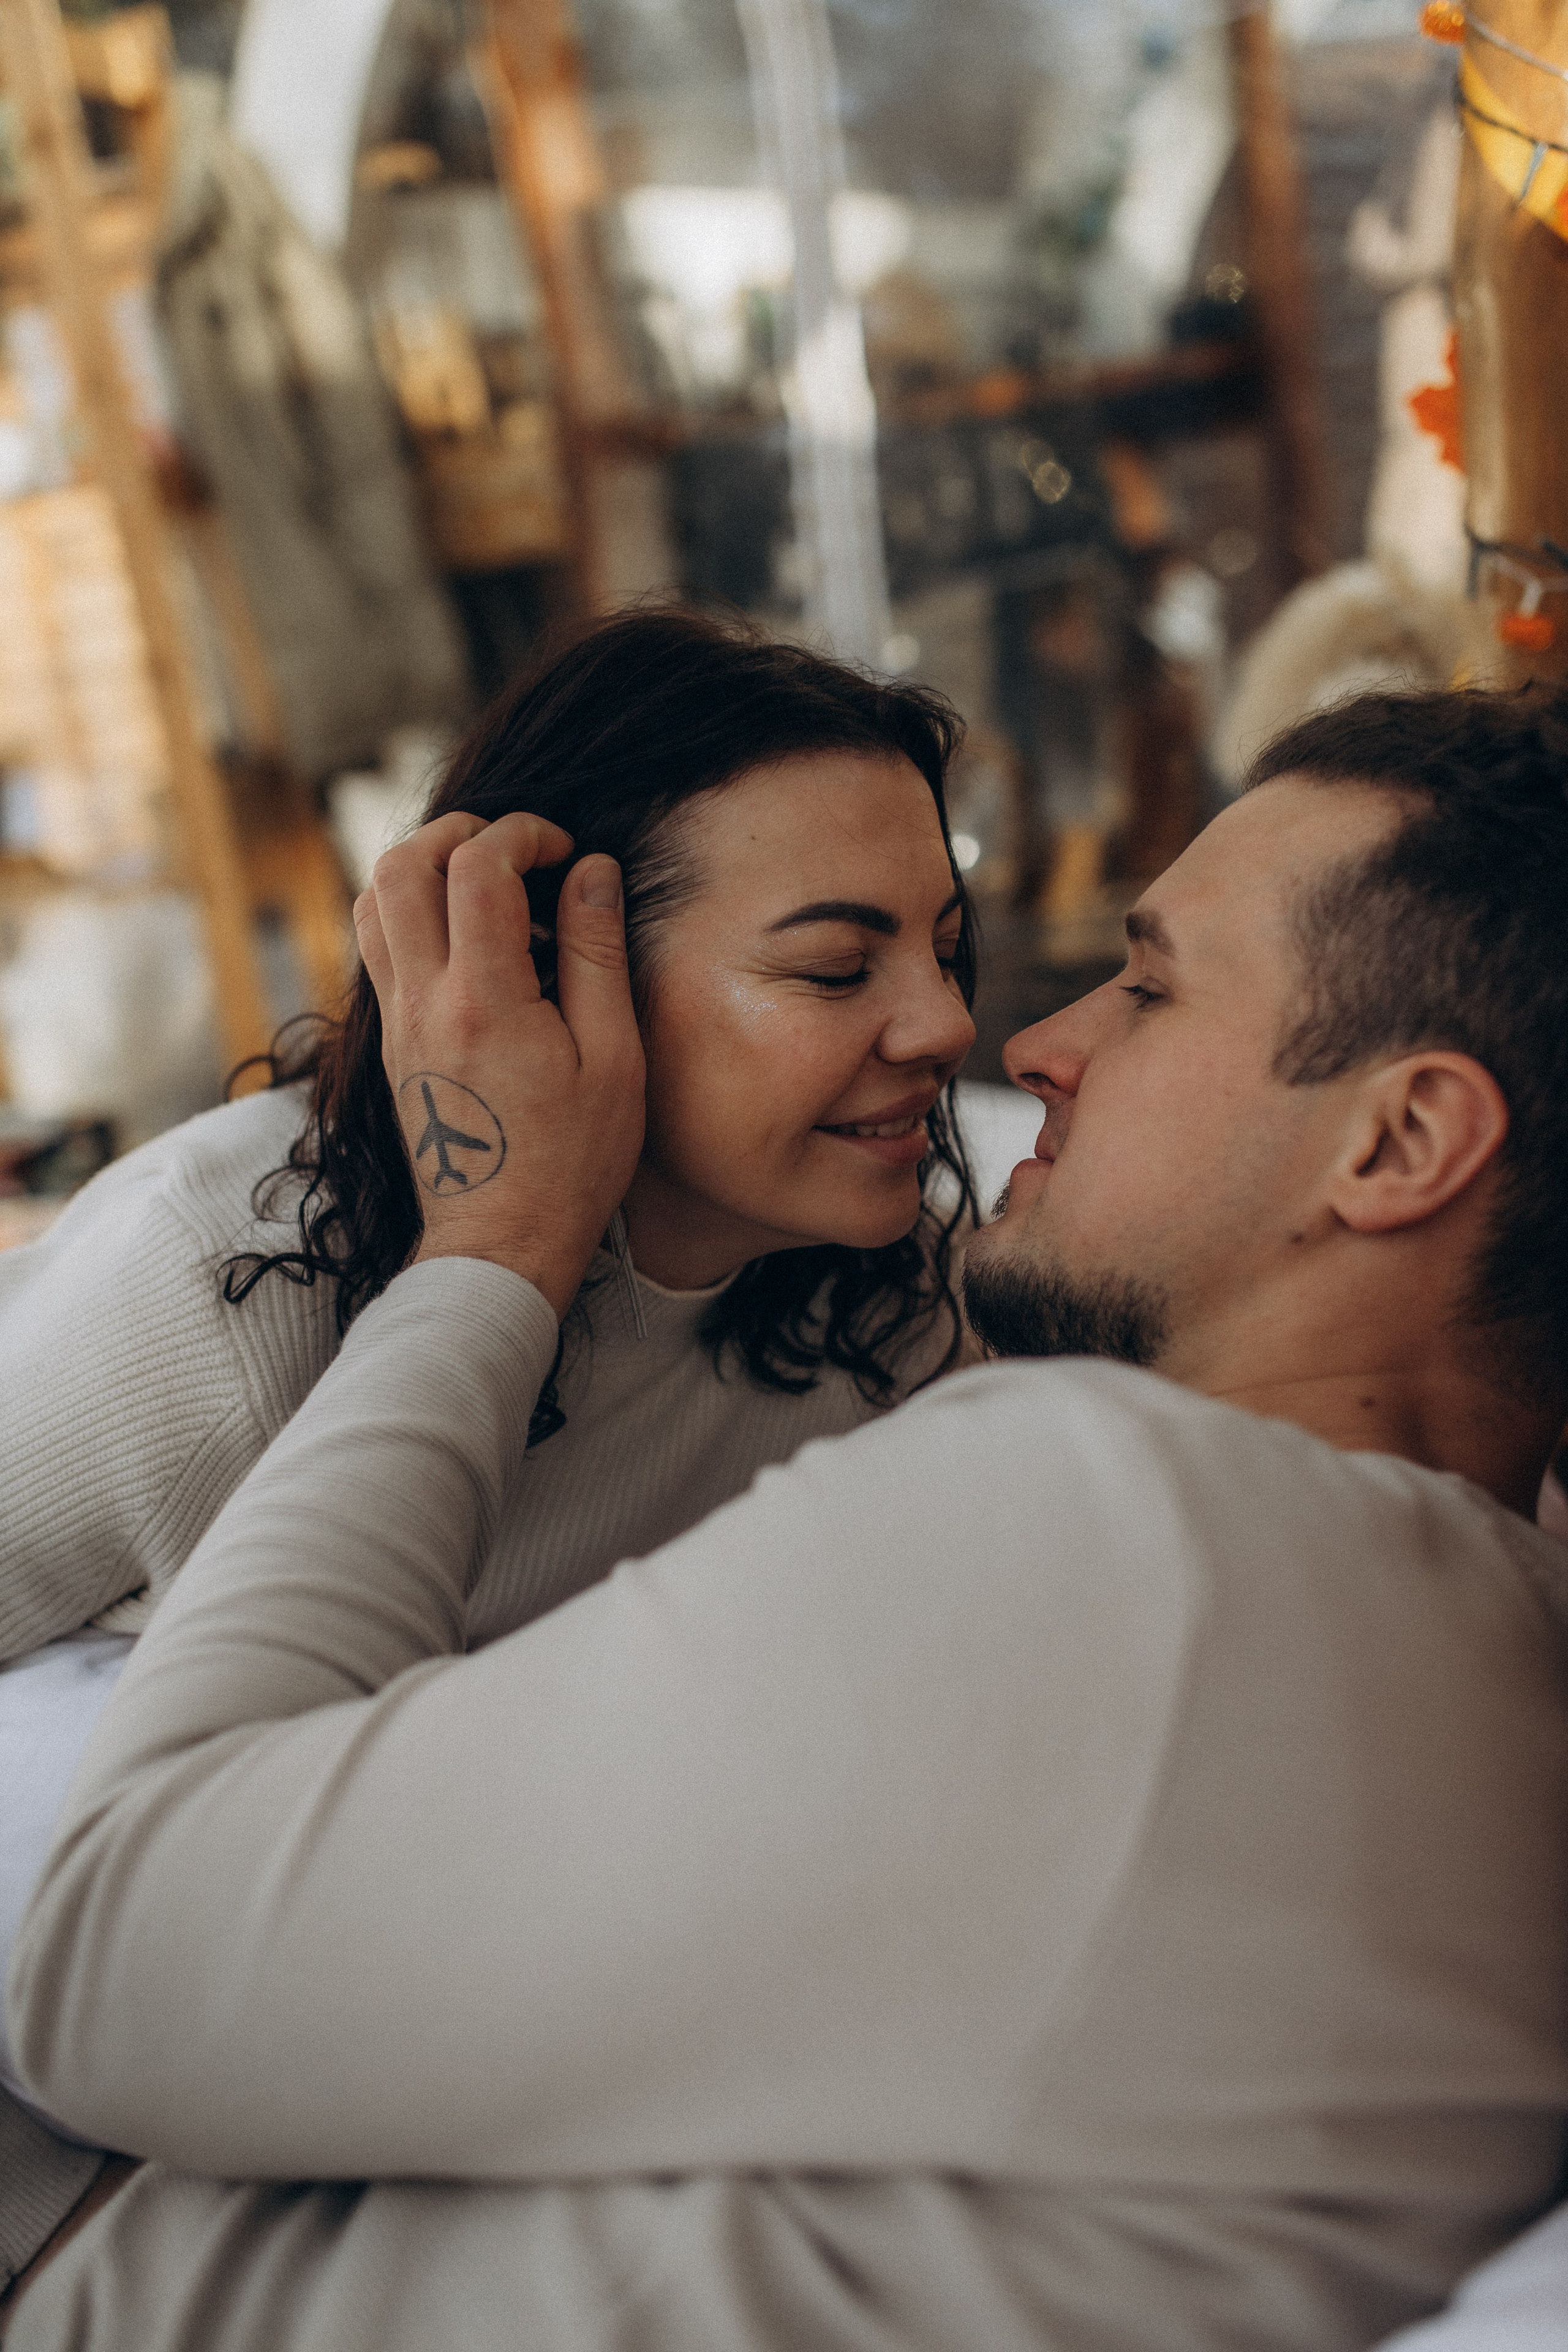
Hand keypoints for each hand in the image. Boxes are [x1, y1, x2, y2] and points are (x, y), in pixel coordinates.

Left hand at [354, 812, 645, 1318]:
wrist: (501, 1242)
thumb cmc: (573, 1162)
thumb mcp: (613, 1059)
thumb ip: (597, 954)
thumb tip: (590, 870)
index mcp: (484, 1001)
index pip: (477, 866)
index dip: (524, 834)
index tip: (567, 853)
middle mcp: (423, 1002)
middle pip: (400, 866)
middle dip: (460, 832)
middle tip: (516, 851)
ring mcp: (397, 1023)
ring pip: (373, 903)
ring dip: (426, 870)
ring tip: (490, 889)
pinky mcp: (392, 1044)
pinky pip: (381, 949)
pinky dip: (416, 916)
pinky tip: (474, 944)